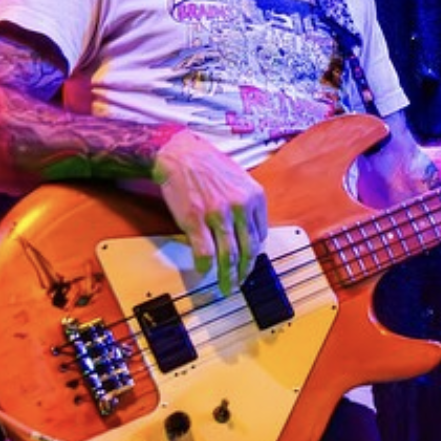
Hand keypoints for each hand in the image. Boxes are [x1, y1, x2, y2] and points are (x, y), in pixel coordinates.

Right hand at [152, 129, 267, 294]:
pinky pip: (205, 252)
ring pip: (229, 256)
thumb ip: (247, 203)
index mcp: (255, 196)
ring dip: (229, 276)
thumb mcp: (239, 179)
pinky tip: (204, 272)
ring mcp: (218, 214)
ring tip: (226, 287)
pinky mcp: (195, 220)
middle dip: (244, 271)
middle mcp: (240, 206)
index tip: (248, 262)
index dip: (254, 254)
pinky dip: (205, 267)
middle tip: (240, 283)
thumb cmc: (208, 164)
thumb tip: (250, 230)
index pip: (260, 235)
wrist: (180, 154)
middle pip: (248, 249)